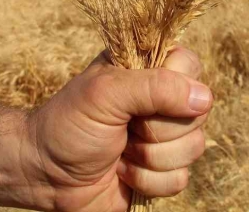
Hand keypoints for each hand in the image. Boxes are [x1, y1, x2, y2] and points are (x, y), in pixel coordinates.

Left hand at [26, 47, 212, 211]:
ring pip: (194, 148)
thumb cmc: (68, 124)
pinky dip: (147, 181)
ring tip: (120, 151)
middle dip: (156, 130)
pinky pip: (180, 179)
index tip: (139, 100)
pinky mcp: (162, 171)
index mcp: (146, 69)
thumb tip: (204, 98)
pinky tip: (122, 173)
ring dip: (150, 158)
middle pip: (198, 112)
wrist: (44, 174)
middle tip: (124, 128)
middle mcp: (160, 100)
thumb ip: (155, 87)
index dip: (173, 88)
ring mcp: (164, 137)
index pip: (190, 66)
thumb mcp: (106, 94)